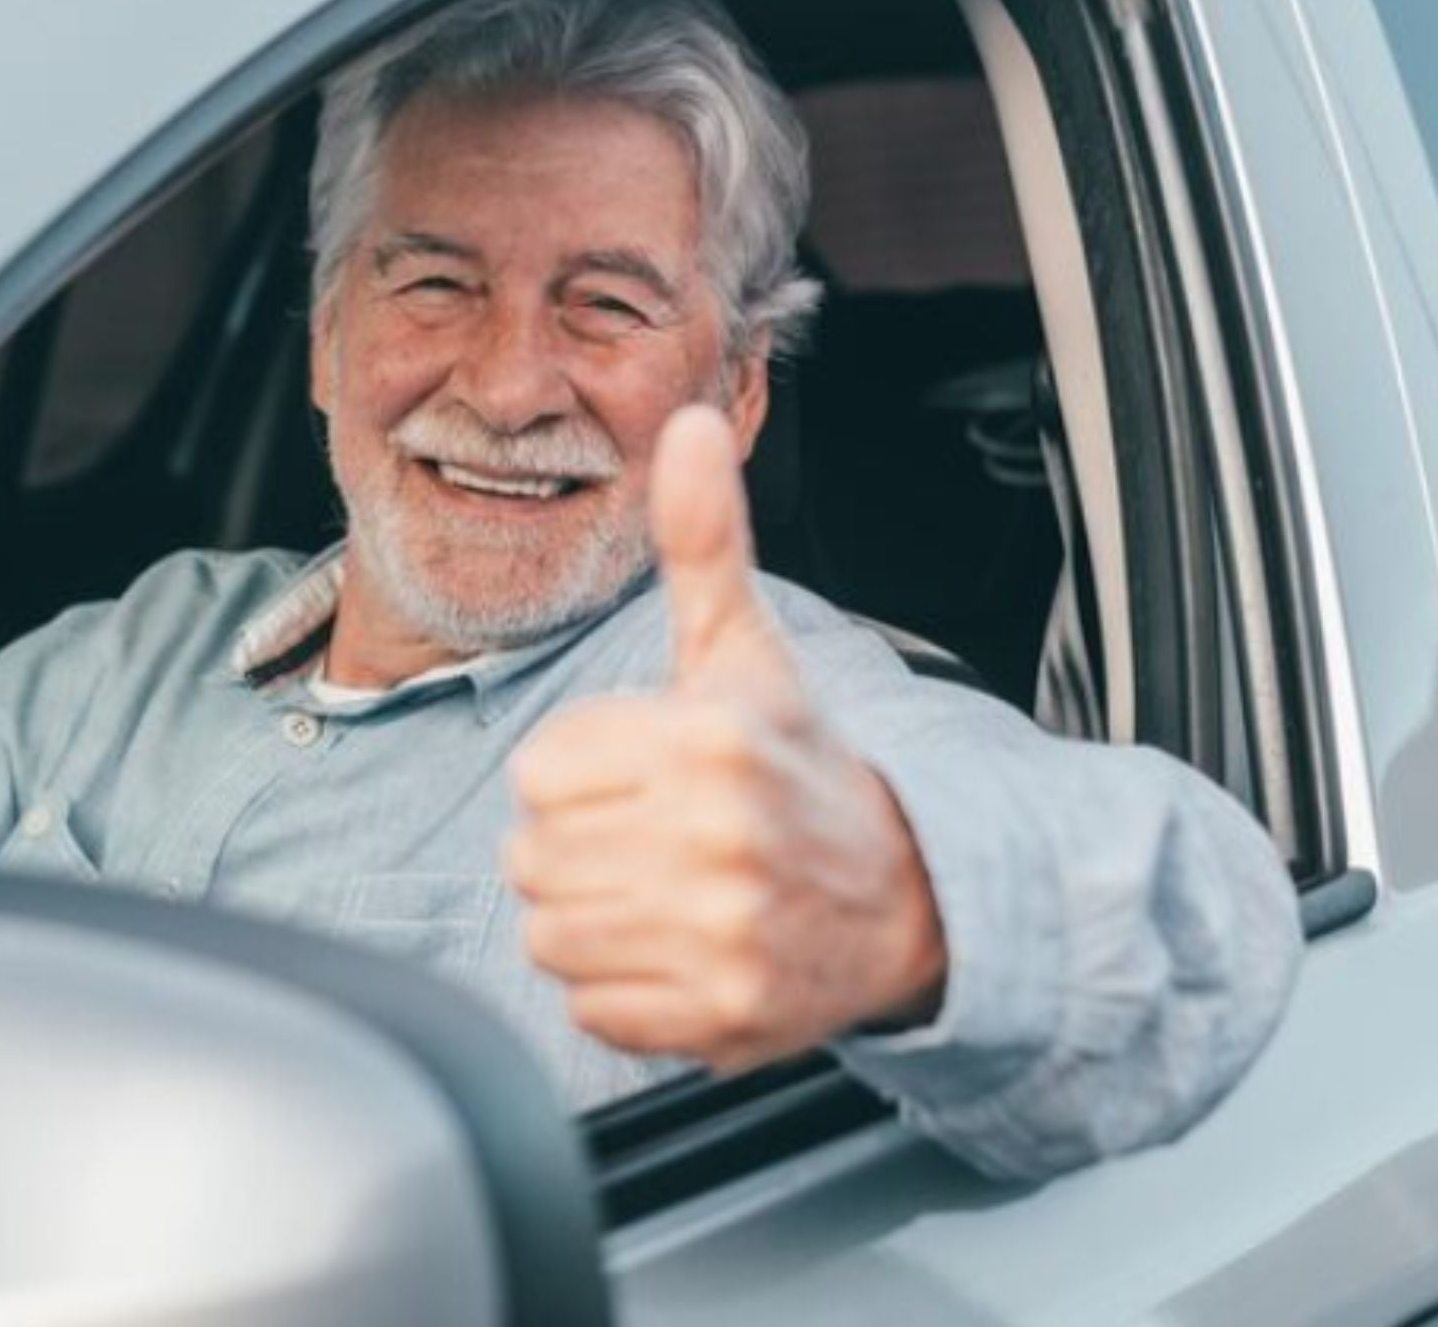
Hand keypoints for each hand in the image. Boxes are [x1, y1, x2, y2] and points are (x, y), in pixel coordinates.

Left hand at [506, 405, 948, 1072]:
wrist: (906, 897)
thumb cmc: (799, 765)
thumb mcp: (746, 651)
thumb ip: (703, 542)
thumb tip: (691, 421)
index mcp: (710, 740)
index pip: (540, 769)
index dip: (580, 771)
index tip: (644, 773)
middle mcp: (717, 839)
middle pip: (532, 855)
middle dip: (578, 845)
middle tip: (652, 837)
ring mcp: (721, 936)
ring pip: (550, 933)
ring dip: (590, 918)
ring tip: (661, 891)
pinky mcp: (719, 1017)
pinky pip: (591, 1006)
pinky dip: (621, 990)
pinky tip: (678, 949)